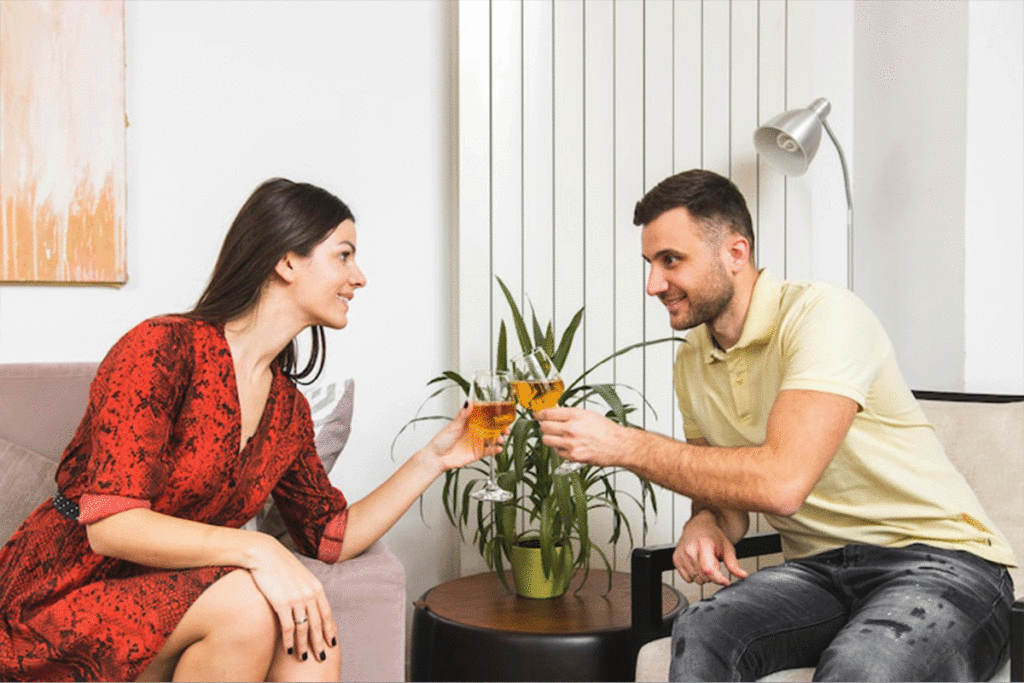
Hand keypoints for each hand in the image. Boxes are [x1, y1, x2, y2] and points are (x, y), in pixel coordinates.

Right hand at [244, 533, 336, 662]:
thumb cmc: (280, 565)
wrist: (264, 554)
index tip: (332, 642)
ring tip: (303, 657)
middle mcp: (309, 594)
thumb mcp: (300, 576)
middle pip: (318, 624)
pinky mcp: (281, 603)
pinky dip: (290, 641)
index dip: (330, 629)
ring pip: (304, 629)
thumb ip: (307, 589)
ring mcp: (296, 599)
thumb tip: (309, 603)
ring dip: (304, 645)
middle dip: (320, 642)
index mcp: (316, 587)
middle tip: (321, 657)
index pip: (327, 613)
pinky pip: (288, 627)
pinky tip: (289, 650)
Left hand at [423, 404, 501, 471]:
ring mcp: (477, 442)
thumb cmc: (442, 440)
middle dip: (501, 427)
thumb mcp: (454, 426)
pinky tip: (498, 448)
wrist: (437, 458)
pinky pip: (490, 451)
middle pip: (492, 427)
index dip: (495, 415)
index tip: (503, 413)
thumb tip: (468, 402)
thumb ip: (463, 415)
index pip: (485, 416)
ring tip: (500, 439)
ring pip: (493, 438)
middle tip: (506, 428)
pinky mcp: (478, 453)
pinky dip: (495, 450)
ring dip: (499, 438)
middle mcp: (475, 431)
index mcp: (470, 422)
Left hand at [535, 406, 626, 467]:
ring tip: (557, 436)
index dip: (539, 414)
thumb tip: (555, 413)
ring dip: (549, 438)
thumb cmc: (606, 430)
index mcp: (575, 415)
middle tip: (547, 426)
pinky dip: (559, 449)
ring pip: (547, 440)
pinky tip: (567, 445)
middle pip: (544, 427)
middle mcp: (571, 429)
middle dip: (544, 426)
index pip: (547, 413)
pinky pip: (556, 452)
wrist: (618, 445)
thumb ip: (570, 414)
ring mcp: (571, 444)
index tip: (537, 414)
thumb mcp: (588, 414)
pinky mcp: (572, 456)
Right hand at [673, 510, 748, 585]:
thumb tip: (743, 575)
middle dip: (712, 576)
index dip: (718, 579)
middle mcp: (690, 549)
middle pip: (703, 576)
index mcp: (703, 544)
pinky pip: (687, 579)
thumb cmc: (712, 535)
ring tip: (705, 563)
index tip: (725, 581)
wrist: (698, 525)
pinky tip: (697, 565)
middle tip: (715, 564)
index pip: (708, 569)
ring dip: (703, 577)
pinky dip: (694, 576)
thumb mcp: (727, 547)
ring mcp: (681, 554)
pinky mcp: (676, 559)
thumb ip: (734, 564)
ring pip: (695, 579)